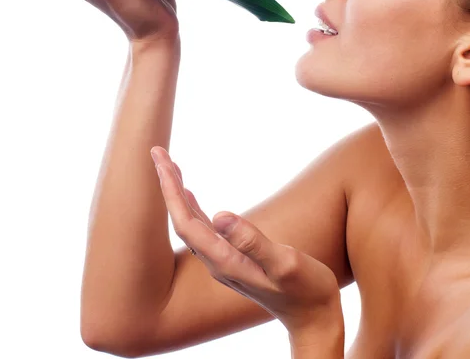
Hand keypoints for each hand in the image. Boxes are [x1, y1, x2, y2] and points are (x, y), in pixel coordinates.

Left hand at [150, 147, 343, 336]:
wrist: (313, 317)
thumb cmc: (306, 291)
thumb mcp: (285, 264)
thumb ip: (252, 242)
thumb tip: (219, 215)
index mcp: (224, 261)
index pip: (185, 221)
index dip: (170, 190)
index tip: (160, 160)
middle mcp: (216, 261)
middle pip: (181, 218)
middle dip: (167, 184)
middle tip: (156, 152)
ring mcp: (222, 260)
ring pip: (189, 221)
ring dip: (177, 193)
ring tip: (168, 166)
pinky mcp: (232, 258)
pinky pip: (201, 227)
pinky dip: (191, 205)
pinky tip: (189, 194)